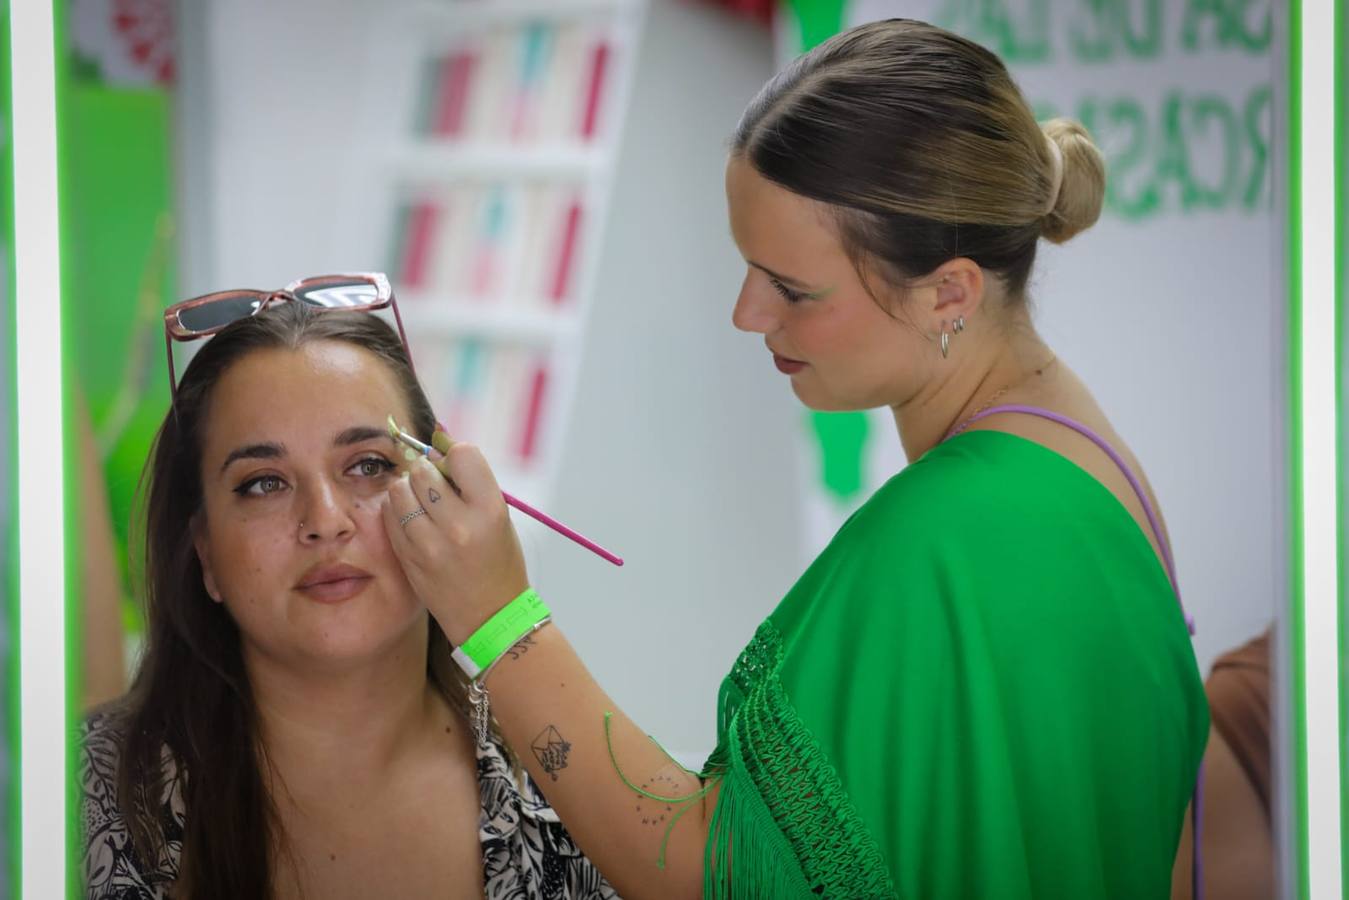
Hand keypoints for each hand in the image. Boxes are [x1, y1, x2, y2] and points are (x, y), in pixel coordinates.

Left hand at [383, 444, 528, 641]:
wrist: (490, 615)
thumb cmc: (498, 558)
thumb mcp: (499, 516)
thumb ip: (469, 479)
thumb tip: (438, 434)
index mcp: (490, 510)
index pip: (462, 454)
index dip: (458, 457)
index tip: (459, 469)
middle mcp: (458, 525)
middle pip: (423, 469)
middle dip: (428, 471)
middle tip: (438, 487)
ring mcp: (429, 543)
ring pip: (399, 489)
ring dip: (409, 488)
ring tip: (425, 504)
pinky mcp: (408, 556)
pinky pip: (388, 514)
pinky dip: (398, 510)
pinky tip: (414, 521)